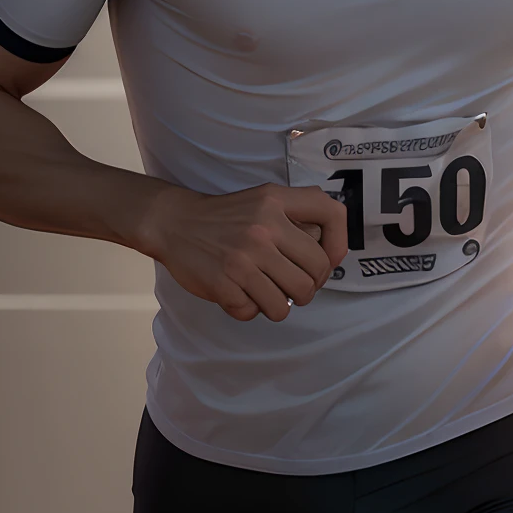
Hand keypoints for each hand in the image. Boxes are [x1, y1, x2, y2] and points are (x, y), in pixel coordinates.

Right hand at [143, 182, 348, 322]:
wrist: (174, 223)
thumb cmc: (228, 216)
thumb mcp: (266, 199)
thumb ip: (301, 215)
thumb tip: (332, 254)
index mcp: (276, 203)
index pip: (333, 215)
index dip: (338, 246)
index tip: (324, 261)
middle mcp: (263, 230)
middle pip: (314, 276)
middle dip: (307, 288)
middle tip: (290, 284)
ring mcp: (242, 260)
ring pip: (286, 304)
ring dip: (279, 304)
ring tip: (265, 290)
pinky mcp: (222, 285)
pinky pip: (253, 313)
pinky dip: (248, 308)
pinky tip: (239, 292)